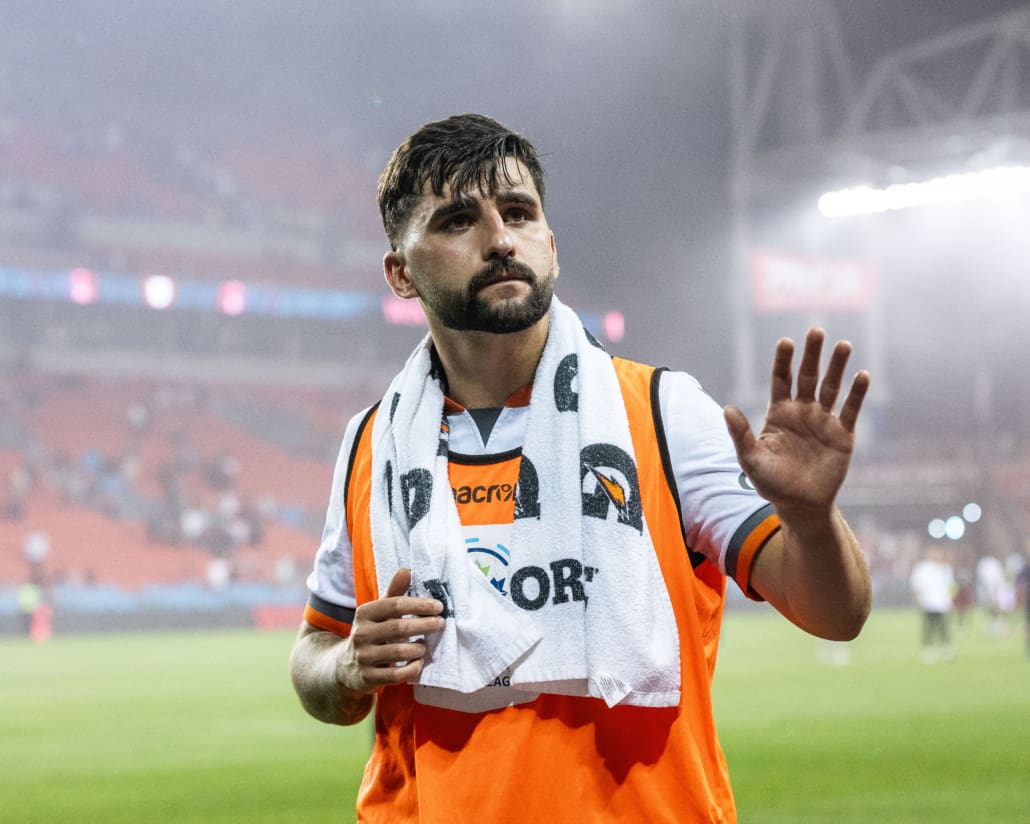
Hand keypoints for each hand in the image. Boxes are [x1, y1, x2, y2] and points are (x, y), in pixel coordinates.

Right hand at [337, 568, 444, 692]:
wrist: (344, 666)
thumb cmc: (371, 633)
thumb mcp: (378, 612)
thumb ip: (394, 593)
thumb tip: (406, 570)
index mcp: (364, 613)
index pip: (396, 604)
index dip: (420, 605)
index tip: (439, 607)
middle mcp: (361, 634)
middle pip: (400, 627)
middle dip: (425, 625)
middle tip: (441, 624)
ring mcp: (363, 657)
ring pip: (400, 652)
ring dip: (419, 648)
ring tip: (425, 646)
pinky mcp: (367, 678)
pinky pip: (397, 675)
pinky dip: (412, 669)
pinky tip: (418, 663)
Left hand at [723, 328, 869, 518]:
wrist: (800, 505)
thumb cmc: (771, 483)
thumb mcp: (751, 459)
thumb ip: (741, 434)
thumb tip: (727, 408)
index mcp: (779, 413)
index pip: (781, 380)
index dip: (783, 361)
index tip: (786, 342)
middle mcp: (802, 411)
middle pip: (807, 376)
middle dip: (812, 354)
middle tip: (816, 330)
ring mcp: (823, 421)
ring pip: (831, 387)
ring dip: (838, 367)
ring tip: (843, 345)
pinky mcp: (842, 434)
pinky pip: (851, 410)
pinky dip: (857, 393)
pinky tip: (862, 375)